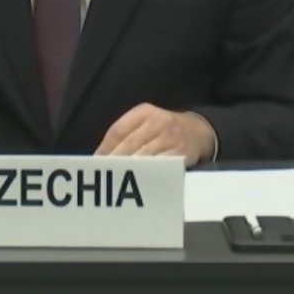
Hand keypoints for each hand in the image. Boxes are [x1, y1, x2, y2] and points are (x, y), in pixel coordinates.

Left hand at [95, 103, 215, 167]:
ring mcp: (170, 138)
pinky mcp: (180, 154)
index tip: (95, 161)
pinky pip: (159, 166)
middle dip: (114, 160)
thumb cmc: (162, 128)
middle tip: (102, 173)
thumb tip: (100, 155)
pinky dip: (146, 174)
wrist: (197, 131)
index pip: (118, 130)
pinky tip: (137, 181)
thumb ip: (124, 133)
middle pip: (129, 144)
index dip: (105, 147)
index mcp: (143, 112)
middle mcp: (157, 123)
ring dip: (128, 169)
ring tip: (115, 179)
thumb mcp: (144, 121)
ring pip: (143, 156)